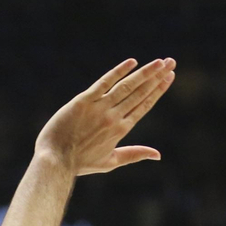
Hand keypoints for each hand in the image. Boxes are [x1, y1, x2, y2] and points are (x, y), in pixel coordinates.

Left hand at [33, 57, 175, 175]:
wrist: (54, 162)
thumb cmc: (79, 163)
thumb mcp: (110, 162)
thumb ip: (134, 154)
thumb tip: (158, 155)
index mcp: (121, 130)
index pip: (144, 105)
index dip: (158, 90)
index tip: (169, 76)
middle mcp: (114, 117)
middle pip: (140, 93)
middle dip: (157, 77)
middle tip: (171, 62)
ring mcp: (99, 108)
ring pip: (127, 86)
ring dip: (145, 73)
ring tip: (159, 61)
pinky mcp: (83, 101)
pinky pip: (104, 83)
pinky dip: (118, 72)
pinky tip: (132, 62)